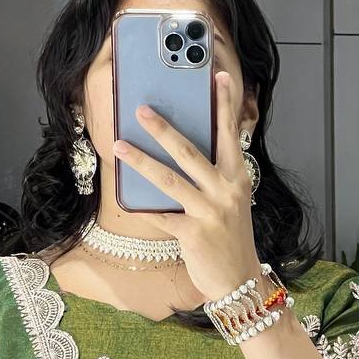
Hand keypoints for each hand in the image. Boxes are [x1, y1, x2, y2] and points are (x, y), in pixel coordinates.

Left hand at [111, 71, 263, 302]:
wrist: (239, 281)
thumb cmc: (231, 240)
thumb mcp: (231, 203)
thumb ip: (214, 178)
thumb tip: (182, 154)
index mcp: (237, 179)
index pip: (230, 134)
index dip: (224, 104)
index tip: (219, 76)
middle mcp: (225, 191)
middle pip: (190, 152)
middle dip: (163, 129)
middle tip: (141, 110)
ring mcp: (209, 212)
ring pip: (169, 180)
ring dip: (141, 161)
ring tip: (120, 145)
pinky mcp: (192, 233)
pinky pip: (161, 215)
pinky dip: (142, 208)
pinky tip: (124, 199)